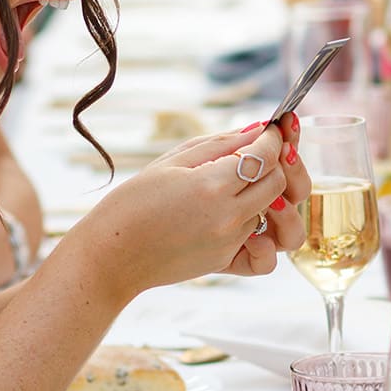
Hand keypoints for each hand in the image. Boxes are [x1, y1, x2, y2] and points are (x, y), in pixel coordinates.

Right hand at [79, 121, 307, 297]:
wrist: (112, 255)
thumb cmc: (132, 203)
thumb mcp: (172, 161)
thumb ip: (221, 144)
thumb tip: (258, 129)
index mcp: (211, 185)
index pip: (264, 155)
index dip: (272, 137)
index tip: (269, 130)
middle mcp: (228, 216)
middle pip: (278, 182)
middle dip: (274, 163)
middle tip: (257, 153)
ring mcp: (230, 242)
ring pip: (270, 209)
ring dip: (262, 193)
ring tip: (237, 184)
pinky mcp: (227, 261)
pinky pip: (264, 245)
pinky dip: (260, 229)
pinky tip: (243, 219)